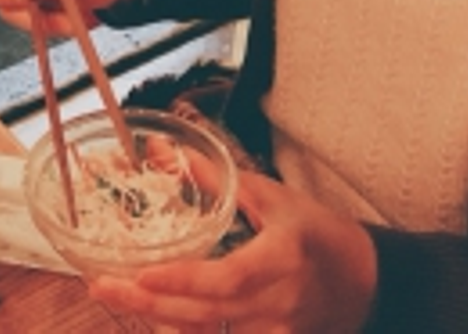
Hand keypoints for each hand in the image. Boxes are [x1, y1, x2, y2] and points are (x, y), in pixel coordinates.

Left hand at [88, 169, 377, 332]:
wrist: (364, 281)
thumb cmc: (315, 232)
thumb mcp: (271, 195)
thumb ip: (218, 179)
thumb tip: (165, 151)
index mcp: (282, 258)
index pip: (228, 279)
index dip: (184, 282)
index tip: (142, 275)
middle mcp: (280, 304)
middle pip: (208, 315)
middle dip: (149, 304)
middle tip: (102, 286)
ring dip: (163, 321)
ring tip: (117, 297)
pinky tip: (157, 322)